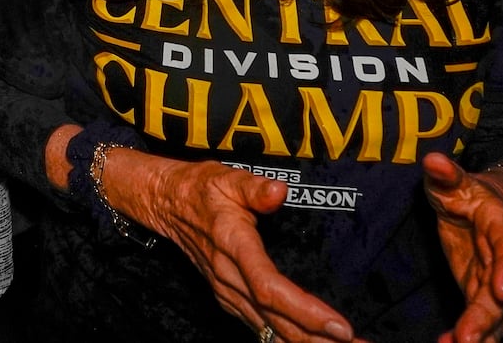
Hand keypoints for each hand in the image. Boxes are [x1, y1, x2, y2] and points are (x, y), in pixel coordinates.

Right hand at [115, 152, 356, 342]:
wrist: (164, 203)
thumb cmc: (199, 188)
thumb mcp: (225, 176)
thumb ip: (254, 187)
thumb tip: (279, 191)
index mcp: (232, 244)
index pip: (269, 287)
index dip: (304, 310)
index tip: (338, 325)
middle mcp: (228, 275)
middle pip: (275, 318)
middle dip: (316, 338)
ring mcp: (226, 290)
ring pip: (268, 328)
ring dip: (305, 342)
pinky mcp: (228, 297)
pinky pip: (259, 326)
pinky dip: (286, 339)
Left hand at [423, 153, 502, 342]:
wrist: (483, 207)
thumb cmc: (468, 193)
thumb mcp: (454, 181)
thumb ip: (446, 174)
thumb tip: (434, 161)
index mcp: (501, 230)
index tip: (501, 291)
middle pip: (501, 295)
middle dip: (486, 319)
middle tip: (468, 339)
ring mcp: (492, 281)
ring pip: (493, 315)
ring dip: (478, 334)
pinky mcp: (478, 293)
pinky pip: (477, 319)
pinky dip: (465, 335)